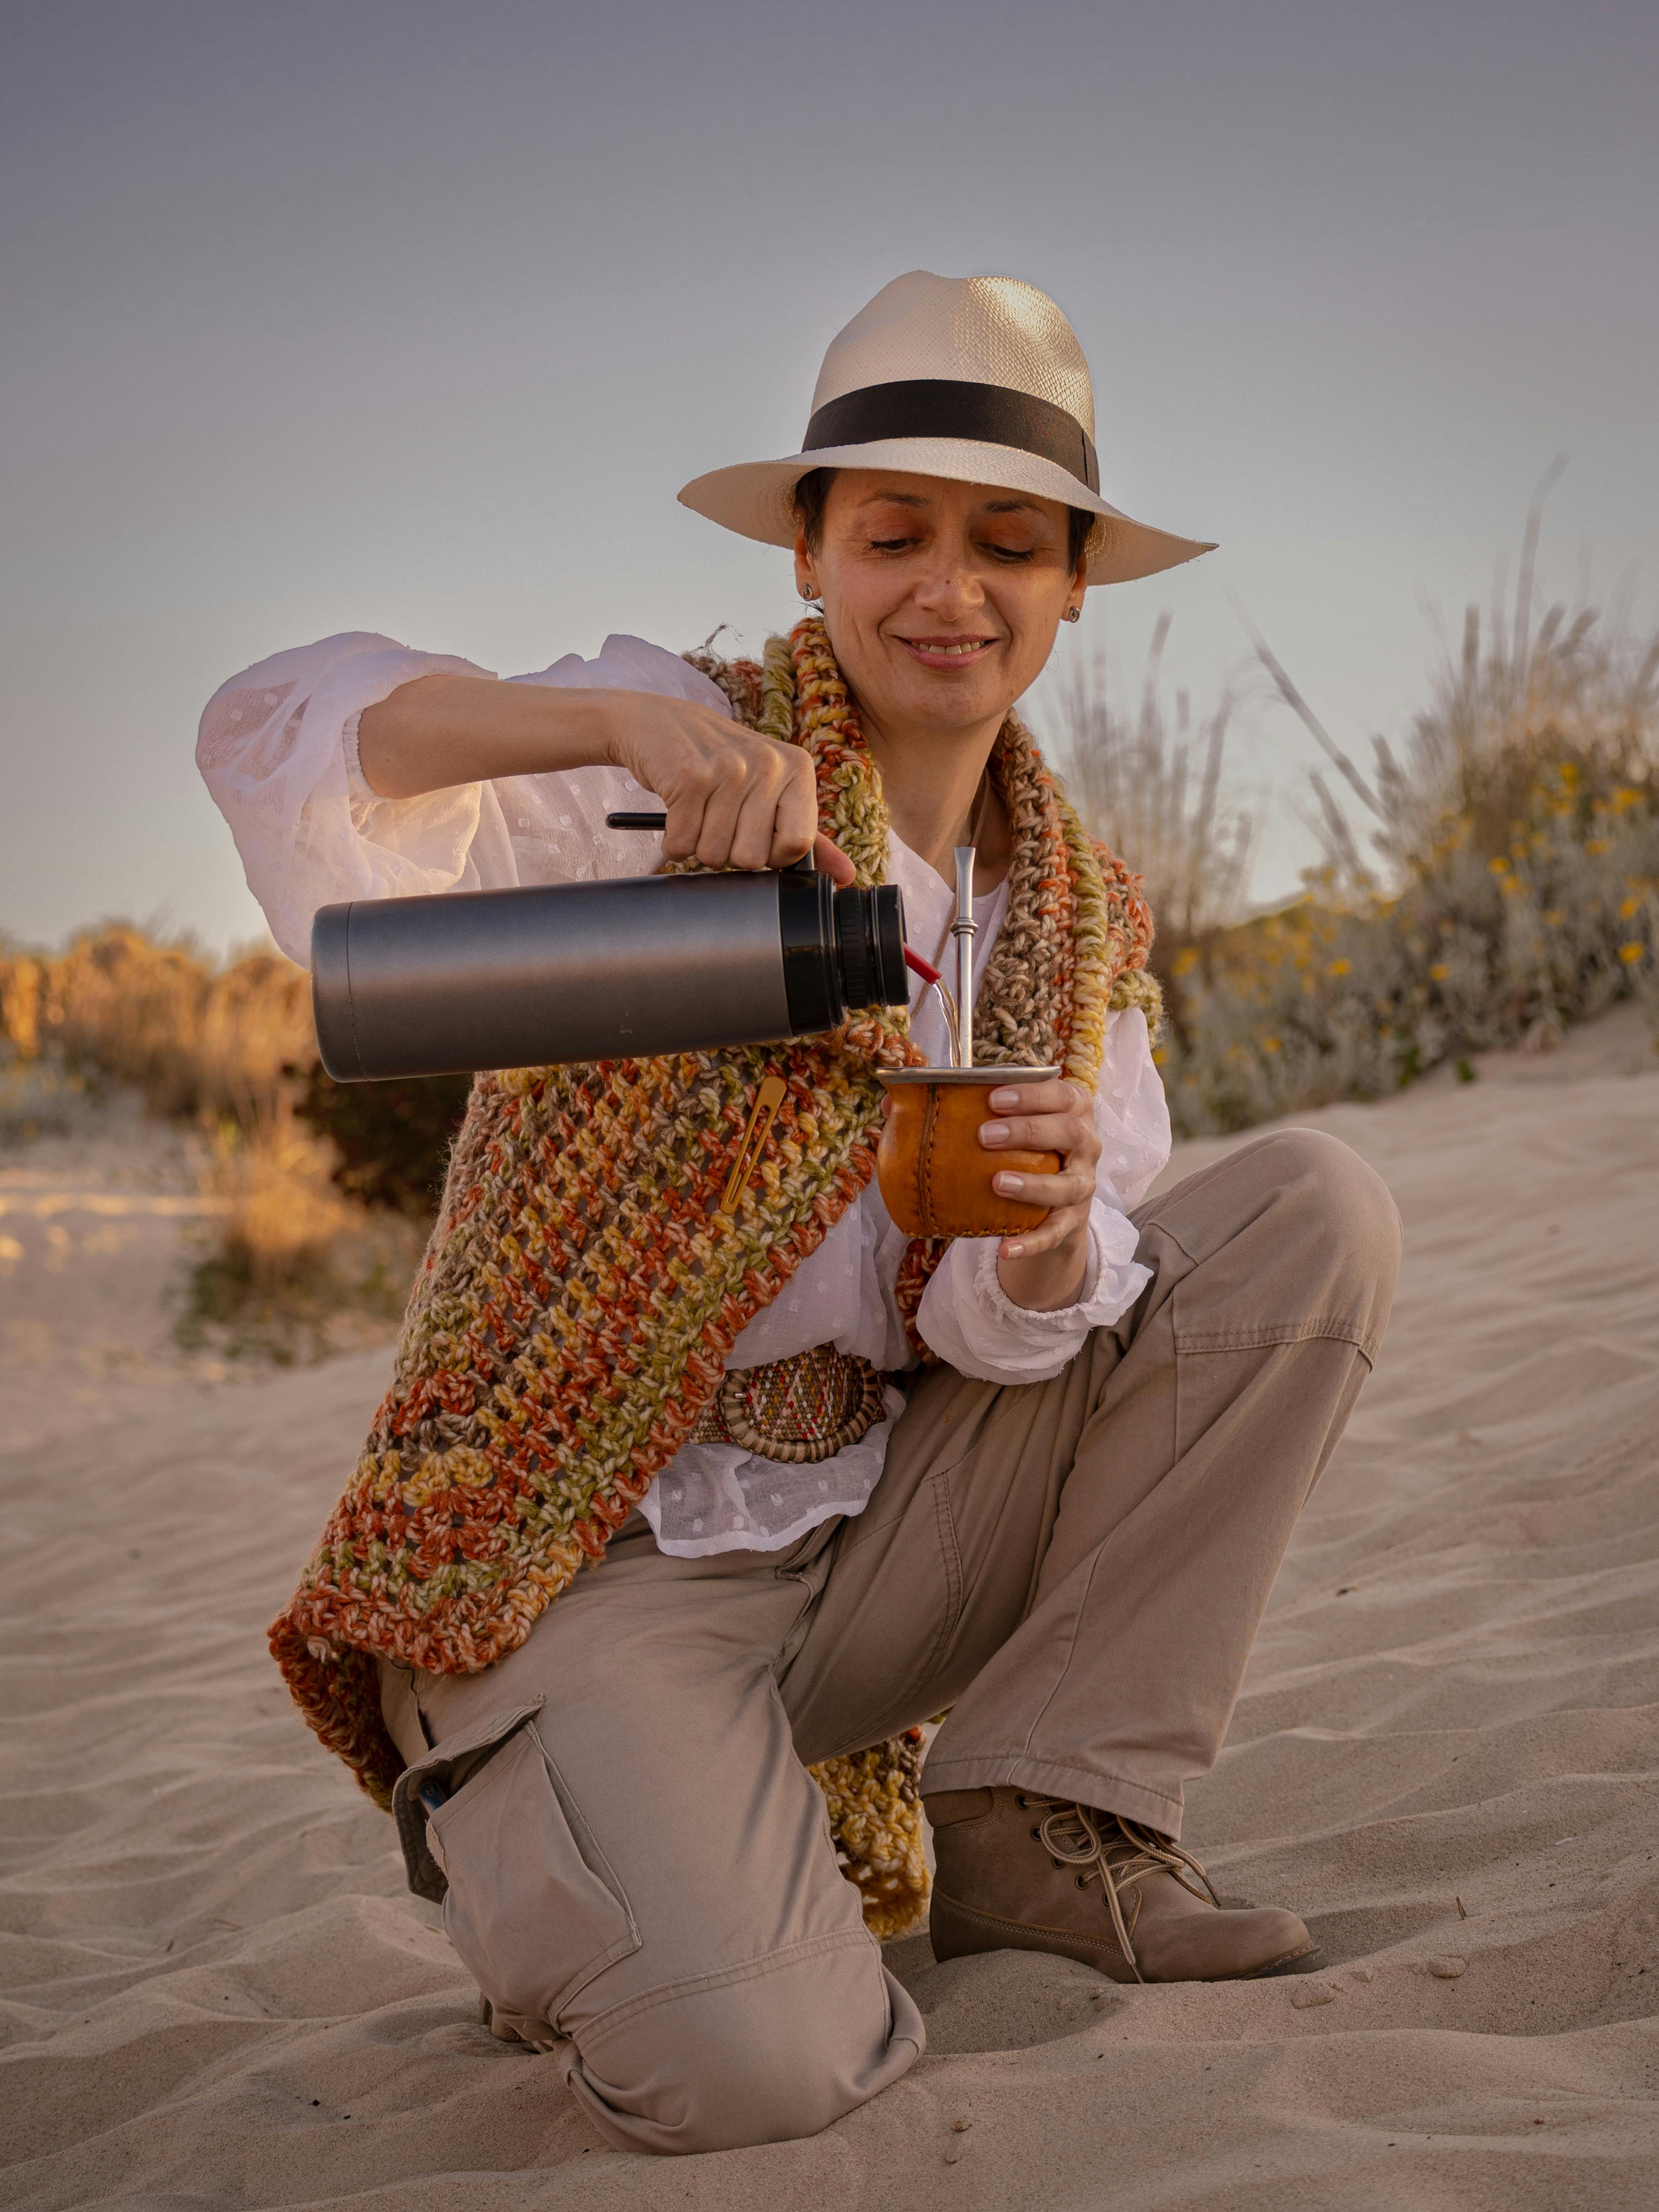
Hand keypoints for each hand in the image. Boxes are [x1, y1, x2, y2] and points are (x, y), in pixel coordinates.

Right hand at [606, 693, 854, 881]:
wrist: (659, 724)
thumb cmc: (720, 762)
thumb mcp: (772, 788)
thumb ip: (807, 834)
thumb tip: (848, 877)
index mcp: (797, 769)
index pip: (798, 844)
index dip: (771, 854)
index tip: (755, 834)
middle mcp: (768, 765)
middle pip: (751, 858)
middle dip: (728, 852)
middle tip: (718, 818)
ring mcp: (728, 769)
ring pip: (713, 855)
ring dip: (697, 845)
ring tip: (698, 812)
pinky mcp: (688, 777)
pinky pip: (681, 843)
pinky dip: (673, 840)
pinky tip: (678, 811)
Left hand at [977, 1078, 1100, 1311]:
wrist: (1051, 1205)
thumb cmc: (1020, 1151)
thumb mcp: (1002, 1126)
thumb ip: (957, 1110)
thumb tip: (891, 1103)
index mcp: (1071, 1111)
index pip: (1062, 1095)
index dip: (1032, 1094)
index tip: (994, 1098)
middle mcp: (1086, 1145)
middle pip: (1068, 1132)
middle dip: (1027, 1130)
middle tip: (985, 1135)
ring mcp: (1081, 1186)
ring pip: (1067, 1185)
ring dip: (1033, 1183)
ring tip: (996, 1182)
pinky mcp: (1071, 1223)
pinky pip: (1055, 1234)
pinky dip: (1030, 1242)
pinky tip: (1004, 1249)